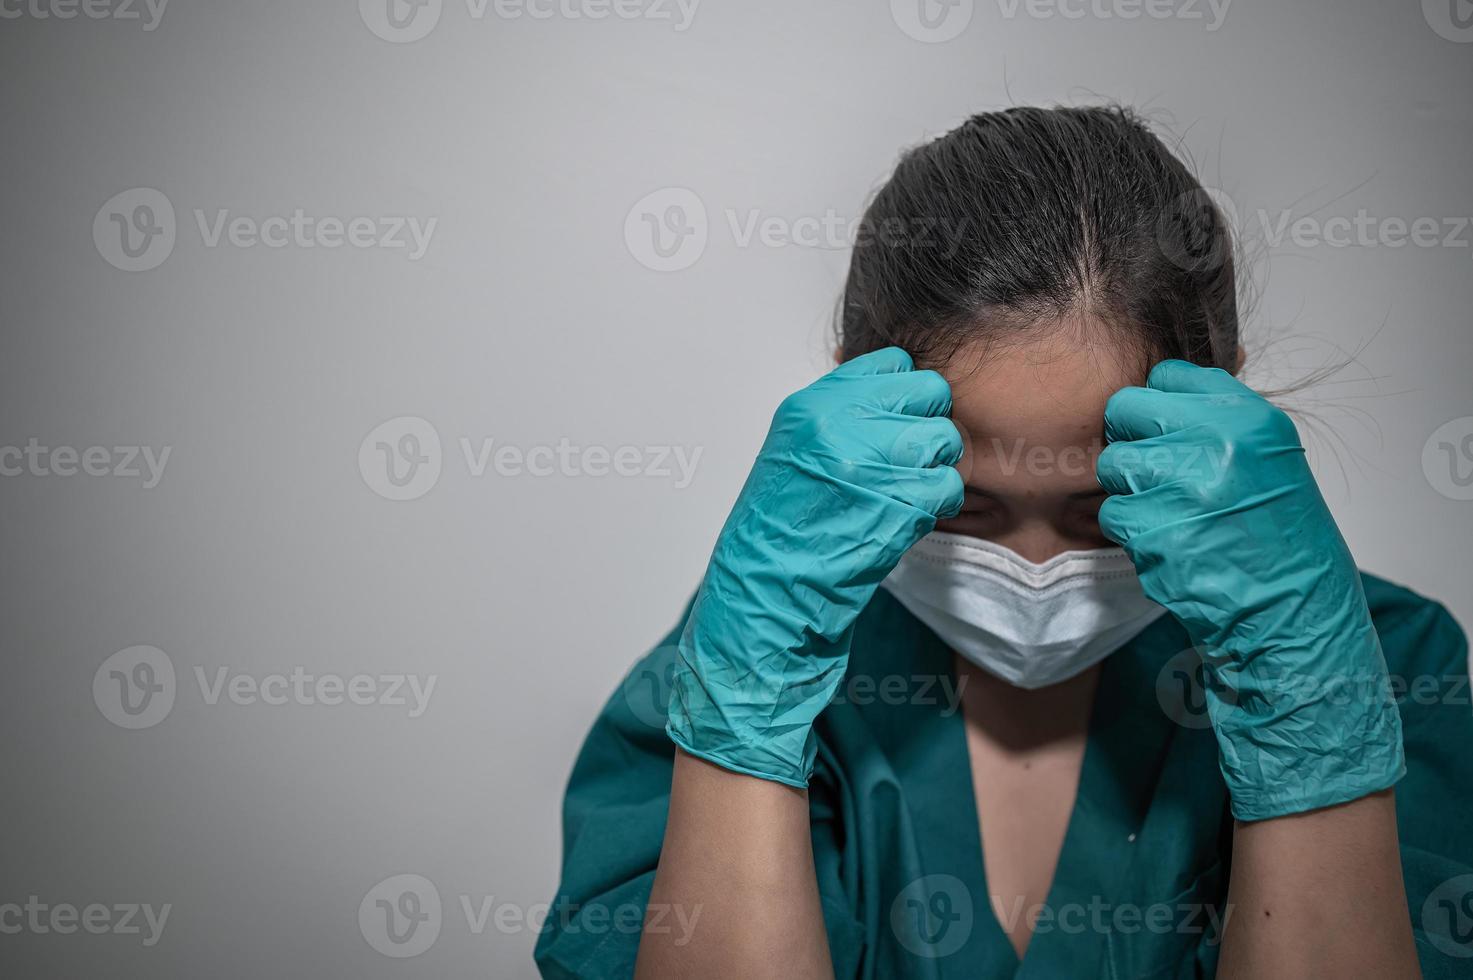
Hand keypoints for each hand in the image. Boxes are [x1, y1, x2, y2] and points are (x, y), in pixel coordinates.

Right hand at [667, 347, 964, 786]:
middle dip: (929, 427)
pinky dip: (938, 505)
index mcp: (812, 406)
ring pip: (945, 440)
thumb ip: (842, 418)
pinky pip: (949, 485)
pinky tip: (908, 520)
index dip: (905, 395)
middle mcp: (841, 425)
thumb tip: (896, 401)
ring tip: (906, 495)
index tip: (897, 422)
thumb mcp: (795, 451)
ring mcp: (872, 462)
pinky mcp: (899, 503)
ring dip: (936, 468)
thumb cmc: (780, 531)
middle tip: (909, 462)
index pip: (893, 364)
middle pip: (930, 394)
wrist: (768, 591)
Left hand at [1096, 360, 1403, 819]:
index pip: (1167, 376)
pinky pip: (1114, 516)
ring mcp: (1182, 488)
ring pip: (1113, 466)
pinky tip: (1172, 544)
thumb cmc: (1279, 535)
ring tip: (1175, 515)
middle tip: (1161, 475)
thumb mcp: (1268, 456)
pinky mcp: (1154, 532)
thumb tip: (1161, 382)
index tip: (1170, 431)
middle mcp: (1215, 444)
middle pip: (1125, 411)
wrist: (1293, 610)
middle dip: (1134, 442)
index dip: (1159, 406)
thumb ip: (1216, 417)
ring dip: (1133, 492)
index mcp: (1247, 418)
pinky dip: (1134, 533)